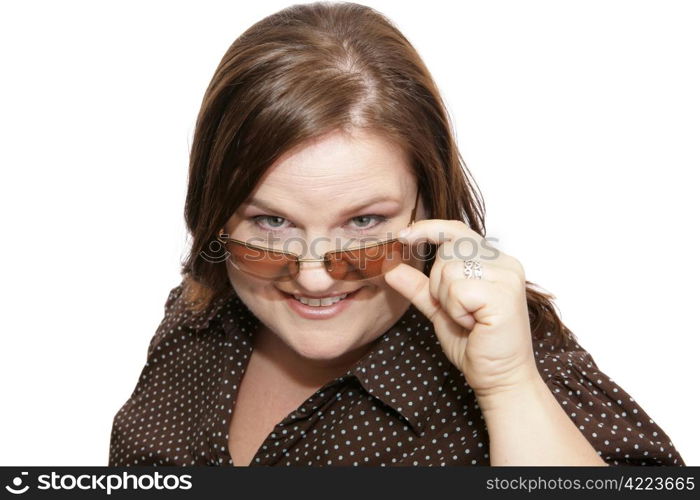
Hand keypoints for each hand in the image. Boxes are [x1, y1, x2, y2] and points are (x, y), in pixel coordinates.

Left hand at [383, 219, 540, 399]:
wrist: (498, 377)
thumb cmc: (474, 344)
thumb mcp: (440, 309)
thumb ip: (419, 286)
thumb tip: (391, 266)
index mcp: (495, 261)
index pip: (457, 229)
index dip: (428, 229)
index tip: (404, 237)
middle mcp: (505, 263)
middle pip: (448, 249)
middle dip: (439, 282)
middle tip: (458, 310)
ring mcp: (507, 276)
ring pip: (449, 269)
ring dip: (447, 300)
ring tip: (468, 319)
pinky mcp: (504, 294)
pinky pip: (457, 289)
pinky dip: (456, 310)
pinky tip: (473, 324)